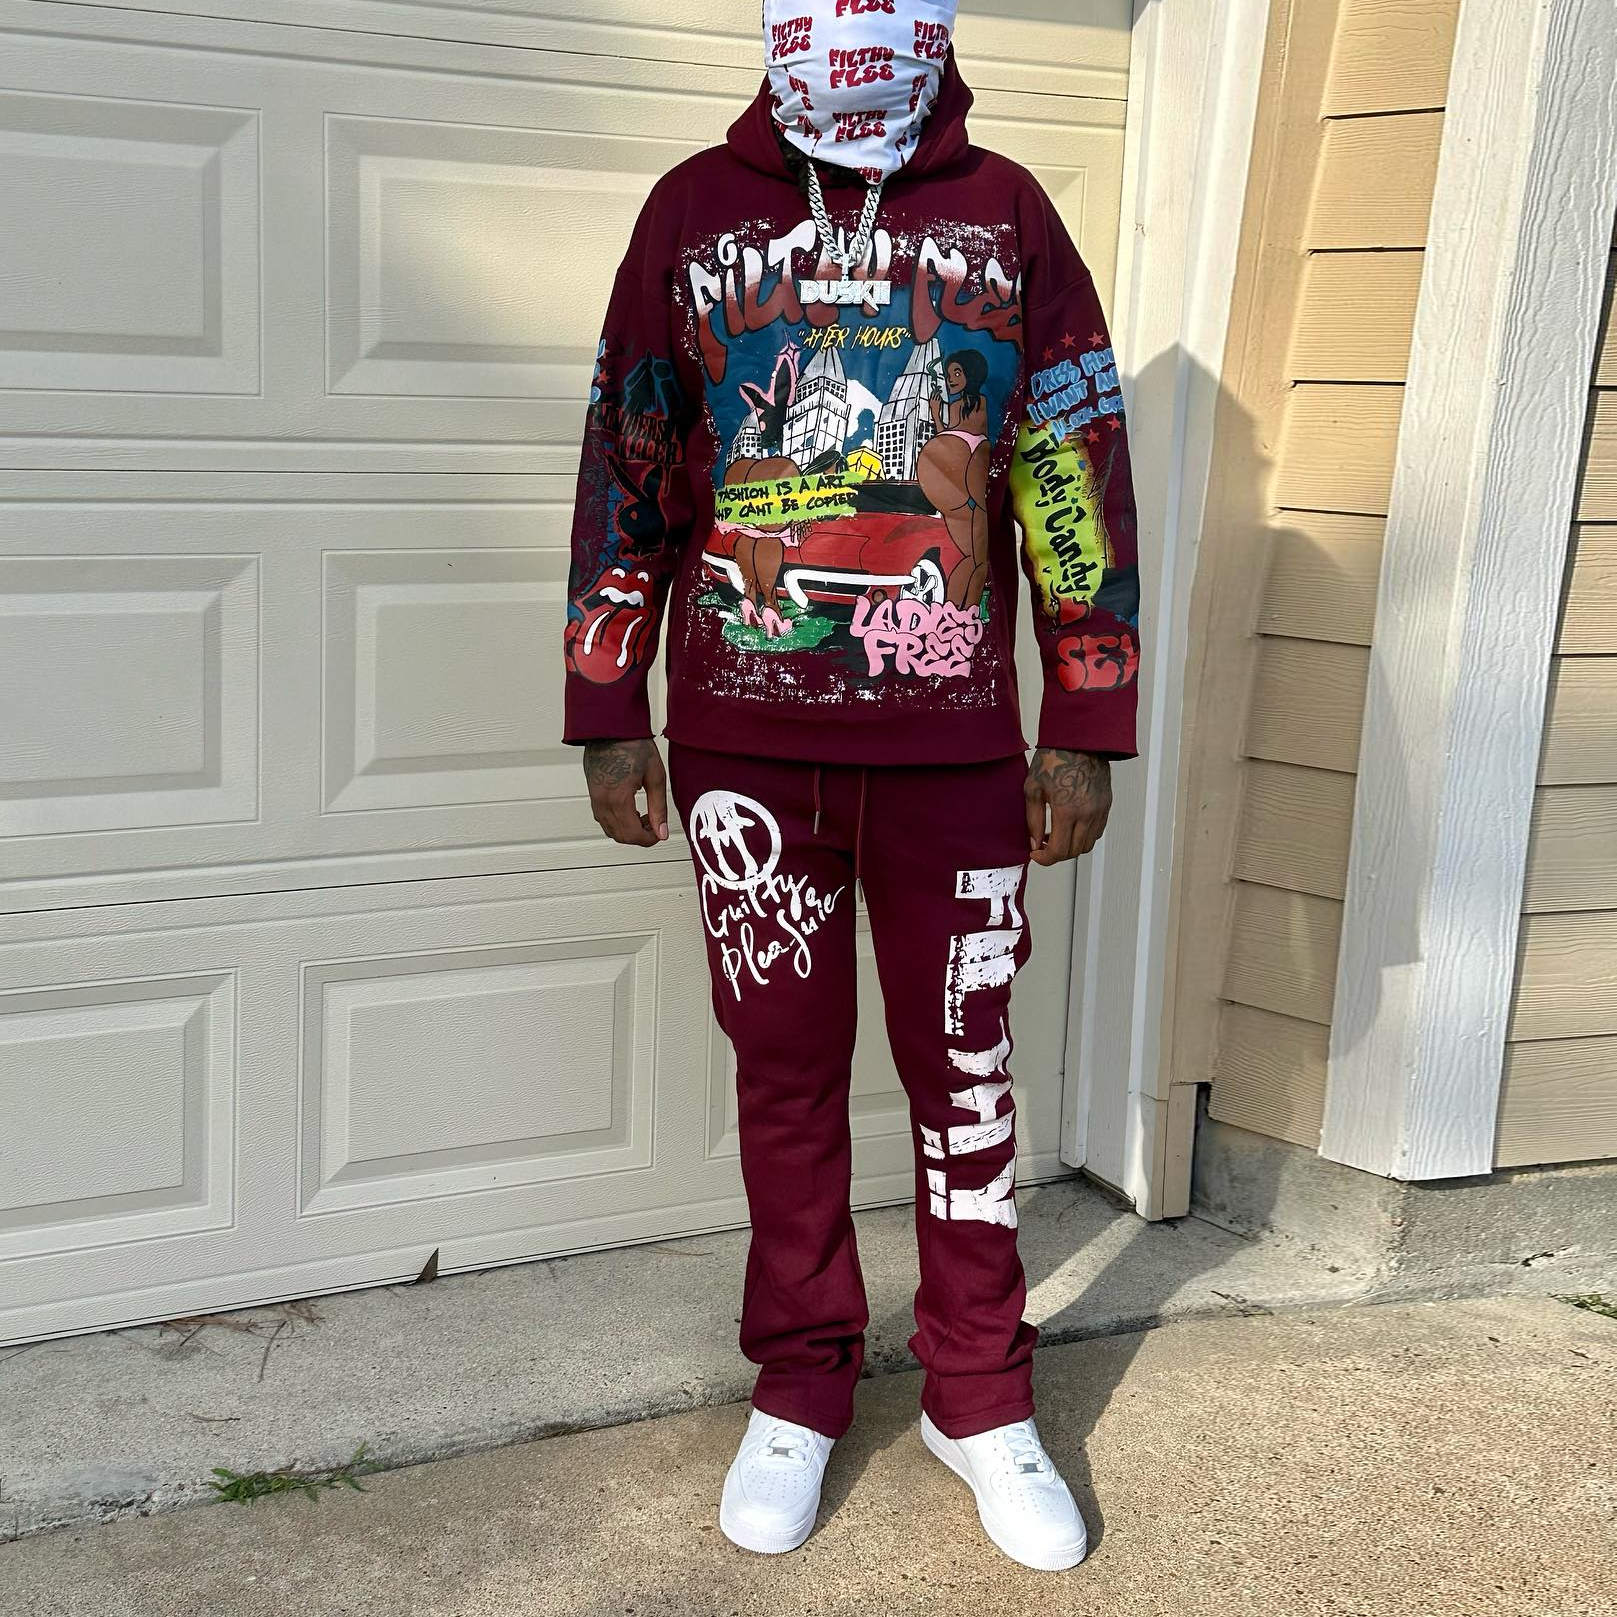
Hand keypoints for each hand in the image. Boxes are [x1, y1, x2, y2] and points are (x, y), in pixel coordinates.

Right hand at [584, 739, 668, 847]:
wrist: (611, 727)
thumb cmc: (632, 745)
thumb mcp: (655, 777)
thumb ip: (659, 808)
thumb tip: (662, 831)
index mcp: (618, 798)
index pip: (632, 835)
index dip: (649, 839)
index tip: (659, 833)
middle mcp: (602, 801)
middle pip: (620, 836)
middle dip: (640, 836)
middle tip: (654, 824)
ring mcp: (595, 798)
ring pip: (610, 829)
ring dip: (628, 829)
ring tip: (645, 815)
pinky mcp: (592, 793)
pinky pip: (603, 818)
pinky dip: (618, 821)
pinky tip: (631, 809)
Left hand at [1025, 748, 1111, 865]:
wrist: (1079, 739)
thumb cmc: (1055, 758)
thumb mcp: (1033, 789)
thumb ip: (1033, 820)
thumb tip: (1034, 842)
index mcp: (1067, 811)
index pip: (1059, 851)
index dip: (1044, 859)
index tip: (1035, 854)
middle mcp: (1087, 814)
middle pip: (1074, 852)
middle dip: (1056, 854)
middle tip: (1042, 845)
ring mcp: (1099, 810)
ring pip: (1087, 844)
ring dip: (1070, 846)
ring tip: (1056, 835)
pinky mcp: (1106, 805)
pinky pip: (1096, 832)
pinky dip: (1083, 836)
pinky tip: (1070, 826)